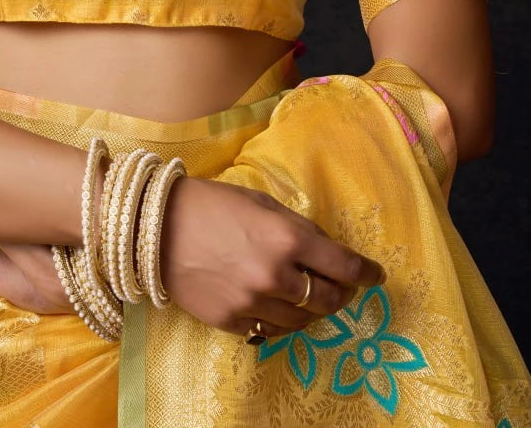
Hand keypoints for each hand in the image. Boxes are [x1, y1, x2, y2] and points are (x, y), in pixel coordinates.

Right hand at [160, 178, 384, 339]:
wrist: (154, 229)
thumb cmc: (210, 204)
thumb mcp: (259, 201)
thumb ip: (294, 226)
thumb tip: (323, 248)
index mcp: (286, 237)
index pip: (344, 265)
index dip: (367, 273)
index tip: (376, 276)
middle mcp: (276, 274)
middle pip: (329, 299)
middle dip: (342, 294)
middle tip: (342, 288)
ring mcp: (254, 302)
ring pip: (303, 320)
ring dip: (311, 309)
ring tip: (306, 296)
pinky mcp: (232, 322)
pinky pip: (270, 330)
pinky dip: (279, 320)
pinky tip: (275, 306)